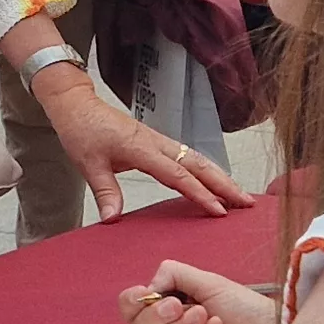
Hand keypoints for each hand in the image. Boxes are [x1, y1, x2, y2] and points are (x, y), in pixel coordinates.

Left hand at [28, 67, 242, 220]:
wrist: (77, 105)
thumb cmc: (82, 130)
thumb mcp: (88, 164)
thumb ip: (104, 191)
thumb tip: (112, 219)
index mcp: (142, 149)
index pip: (178, 175)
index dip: (199, 194)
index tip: (218, 210)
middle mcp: (157, 143)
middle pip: (198, 164)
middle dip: (224, 183)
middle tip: (246, 202)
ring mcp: (159, 141)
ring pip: (197, 159)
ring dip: (219, 176)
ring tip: (239, 195)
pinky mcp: (157, 142)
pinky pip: (187, 157)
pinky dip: (205, 170)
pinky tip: (214, 182)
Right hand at [120, 259, 284, 323]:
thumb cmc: (253, 312)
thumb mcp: (211, 283)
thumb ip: (174, 275)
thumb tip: (149, 286)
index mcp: (175, 307)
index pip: (135, 308)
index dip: (132, 302)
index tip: (143, 293)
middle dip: (152, 315)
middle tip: (175, 305)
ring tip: (203, 315)